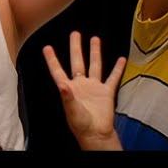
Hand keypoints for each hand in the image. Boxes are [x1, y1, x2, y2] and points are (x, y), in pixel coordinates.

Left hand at [43, 31, 125, 149]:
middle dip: (75, 47)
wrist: (96, 133)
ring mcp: (94, 87)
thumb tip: (62, 85)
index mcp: (69, 88)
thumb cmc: (81, 124)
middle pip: (77, 61)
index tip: (47, 47)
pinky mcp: (106, 92)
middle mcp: (81, 84)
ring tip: (95, 39)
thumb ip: (67, 96)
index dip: (52, 59)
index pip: (58, 70)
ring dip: (95, 52)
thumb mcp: (71, 110)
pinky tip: (121, 59)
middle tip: (75, 33)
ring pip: (95, 65)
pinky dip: (117, 68)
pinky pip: (113, 78)